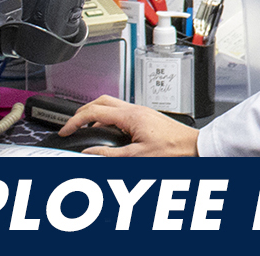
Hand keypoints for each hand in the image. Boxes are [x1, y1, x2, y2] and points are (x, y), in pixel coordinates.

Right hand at [60, 95, 199, 156]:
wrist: (194, 147)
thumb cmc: (173, 151)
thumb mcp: (137, 157)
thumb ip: (110, 155)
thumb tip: (89, 153)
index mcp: (131, 116)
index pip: (94, 111)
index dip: (75, 120)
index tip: (66, 130)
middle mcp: (135, 109)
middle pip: (101, 101)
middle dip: (82, 111)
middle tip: (72, 125)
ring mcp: (140, 111)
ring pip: (111, 104)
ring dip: (95, 114)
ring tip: (86, 129)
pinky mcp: (145, 116)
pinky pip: (120, 112)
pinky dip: (108, 119)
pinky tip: (107, 133)